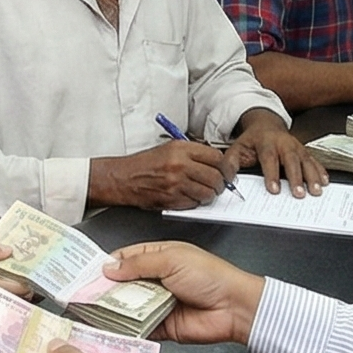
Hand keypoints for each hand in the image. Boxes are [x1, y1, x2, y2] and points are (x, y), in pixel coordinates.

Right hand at [92, 140, 228, 208]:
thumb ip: (193, 153)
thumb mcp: (170, 148)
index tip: (227, 171)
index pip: (216, 157)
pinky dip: (196, 202)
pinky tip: (190, 197)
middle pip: (216, 176)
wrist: (125, 178)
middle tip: (220, 185)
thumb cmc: (146, 164)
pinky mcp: (172, 199)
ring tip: (205, 192)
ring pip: (208, 193)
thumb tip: (217, 162)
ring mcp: (176, 183)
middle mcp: (180, 165)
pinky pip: (195, 203)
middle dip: (221, 183)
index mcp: (181, 149)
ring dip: (210, 195)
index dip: (226, 167)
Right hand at [101, 240, 263, 345]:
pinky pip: (138, 328)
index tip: (86, 273)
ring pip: (127, 307)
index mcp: (159, 257)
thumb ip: (138, 264)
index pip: (125, 259)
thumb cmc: (210, 277)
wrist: (234, 308)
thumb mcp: (171, 260)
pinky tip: (110, 329)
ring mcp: (157, 304)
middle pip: (122, 285)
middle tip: (82, 295)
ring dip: (112, 310)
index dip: (106, 265)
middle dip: (104, 290)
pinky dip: (125, 330)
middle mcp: (156, 280)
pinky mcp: (160, 327)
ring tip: (89, 312)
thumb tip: (109, 268)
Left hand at [227, 113, 324, 196]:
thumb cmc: (252, 141)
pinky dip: (320, 171)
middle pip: (291, 160)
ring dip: (312, 176)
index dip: (271, 174)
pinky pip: (314, 161)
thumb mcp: (237, 148)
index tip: (274, 190)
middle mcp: (283, 143)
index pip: (269, 158)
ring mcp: (296, 146)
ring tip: (316, 190)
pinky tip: (324, 182)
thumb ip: (230, 163)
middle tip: (300, 194)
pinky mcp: (304, 151)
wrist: (266, 124)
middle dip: (296, 177)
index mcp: (265, 142)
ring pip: (306, 161)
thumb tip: (226, 178)